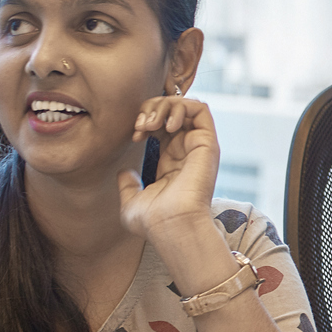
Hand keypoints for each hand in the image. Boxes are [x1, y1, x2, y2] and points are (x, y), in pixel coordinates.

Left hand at [118, 94, 221, 241]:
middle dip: (151, 109)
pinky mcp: (207, 144)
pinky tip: (165, 124)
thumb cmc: (153, 222)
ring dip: (164, 106)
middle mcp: (188, 152)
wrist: (170, 226)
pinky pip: (201, 109)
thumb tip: (124, 172)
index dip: (145, 121)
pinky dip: (181, 107)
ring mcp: (199, 146)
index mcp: (172, 162)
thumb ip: (128, 184)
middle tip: (140, 125)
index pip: (162, 126)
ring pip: (187, 105)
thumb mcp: (132, 201)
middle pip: (173, 111)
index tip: (134, 135)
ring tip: (151, 124)